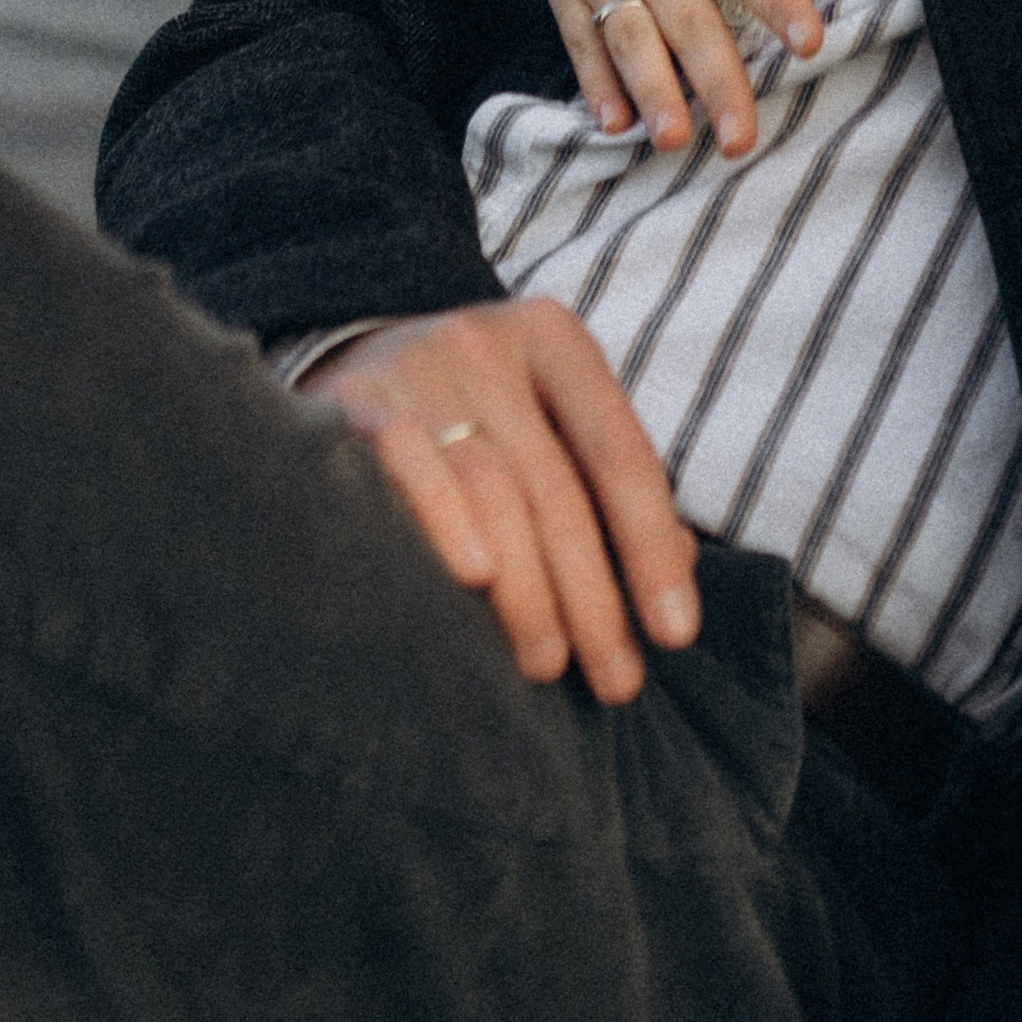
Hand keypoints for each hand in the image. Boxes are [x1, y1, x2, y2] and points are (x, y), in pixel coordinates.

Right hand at [299, 297, 699, 702]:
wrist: (341, 365)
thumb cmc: (468, 416)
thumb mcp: (543, 421)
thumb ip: (605, 483)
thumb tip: (680, 567)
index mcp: (551, 339)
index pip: (621, 451)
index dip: (652, 546)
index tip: (677, 634)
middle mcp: (485, 342)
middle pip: (558, 486)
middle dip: (595, 596)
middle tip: (618, 682)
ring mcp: (417, 369)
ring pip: (493, 489)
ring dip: (528, 591)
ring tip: (547, 665)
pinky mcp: (355, 406)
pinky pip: (409, 467)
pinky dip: (445, 520)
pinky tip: (474, 582)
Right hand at [494, 0, 824, 154]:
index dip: (776, 0)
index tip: (810, 42)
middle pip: (687, 19)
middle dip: (716, 81)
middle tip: (742, 139)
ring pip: (629, 37)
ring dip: (651, 89)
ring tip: (672, 140)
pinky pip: (578, 36)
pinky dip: (593, 80)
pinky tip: (613, 123)